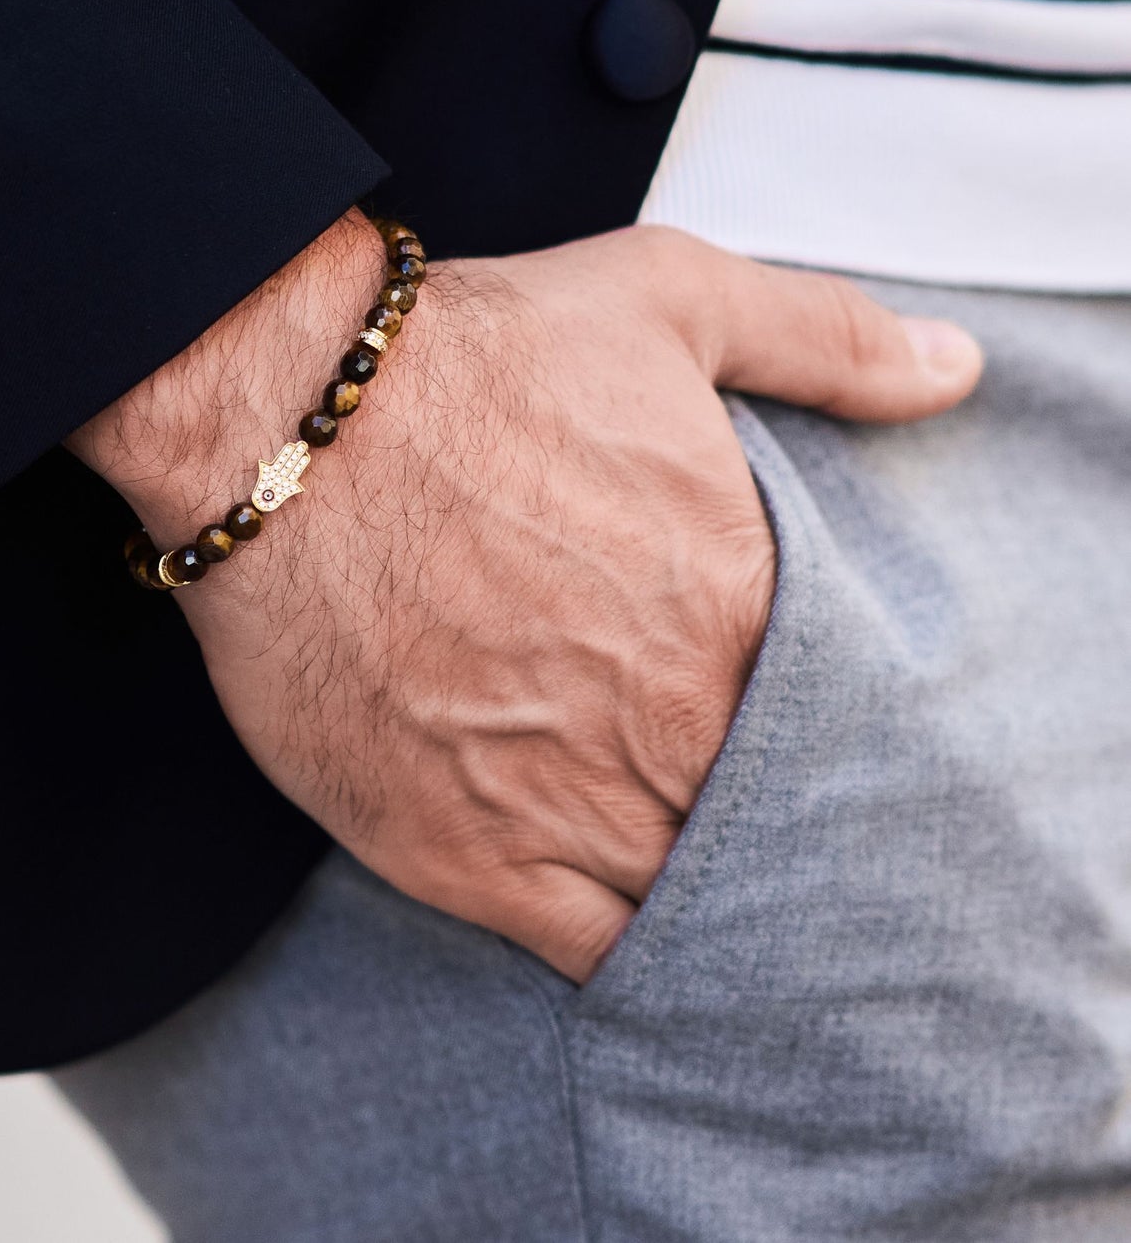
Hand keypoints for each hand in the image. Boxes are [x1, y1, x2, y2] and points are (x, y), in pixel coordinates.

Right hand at [71, 213, 981, 981]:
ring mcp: (567, 799)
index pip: (826, 712)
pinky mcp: (463, 852)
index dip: (802, 716)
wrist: (289, 427)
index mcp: (738, 603)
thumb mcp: (673, 299)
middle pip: (756, 809)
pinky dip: (617, 944)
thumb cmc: (476, 360)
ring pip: (681, 890)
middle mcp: (669, 718)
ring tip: (659, 831)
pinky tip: (615, 913)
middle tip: (695, 761)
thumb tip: (955, 370)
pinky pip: (583, 946)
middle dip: (744, 797)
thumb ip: (827, 340)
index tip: (752, 694)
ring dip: (690, 877)